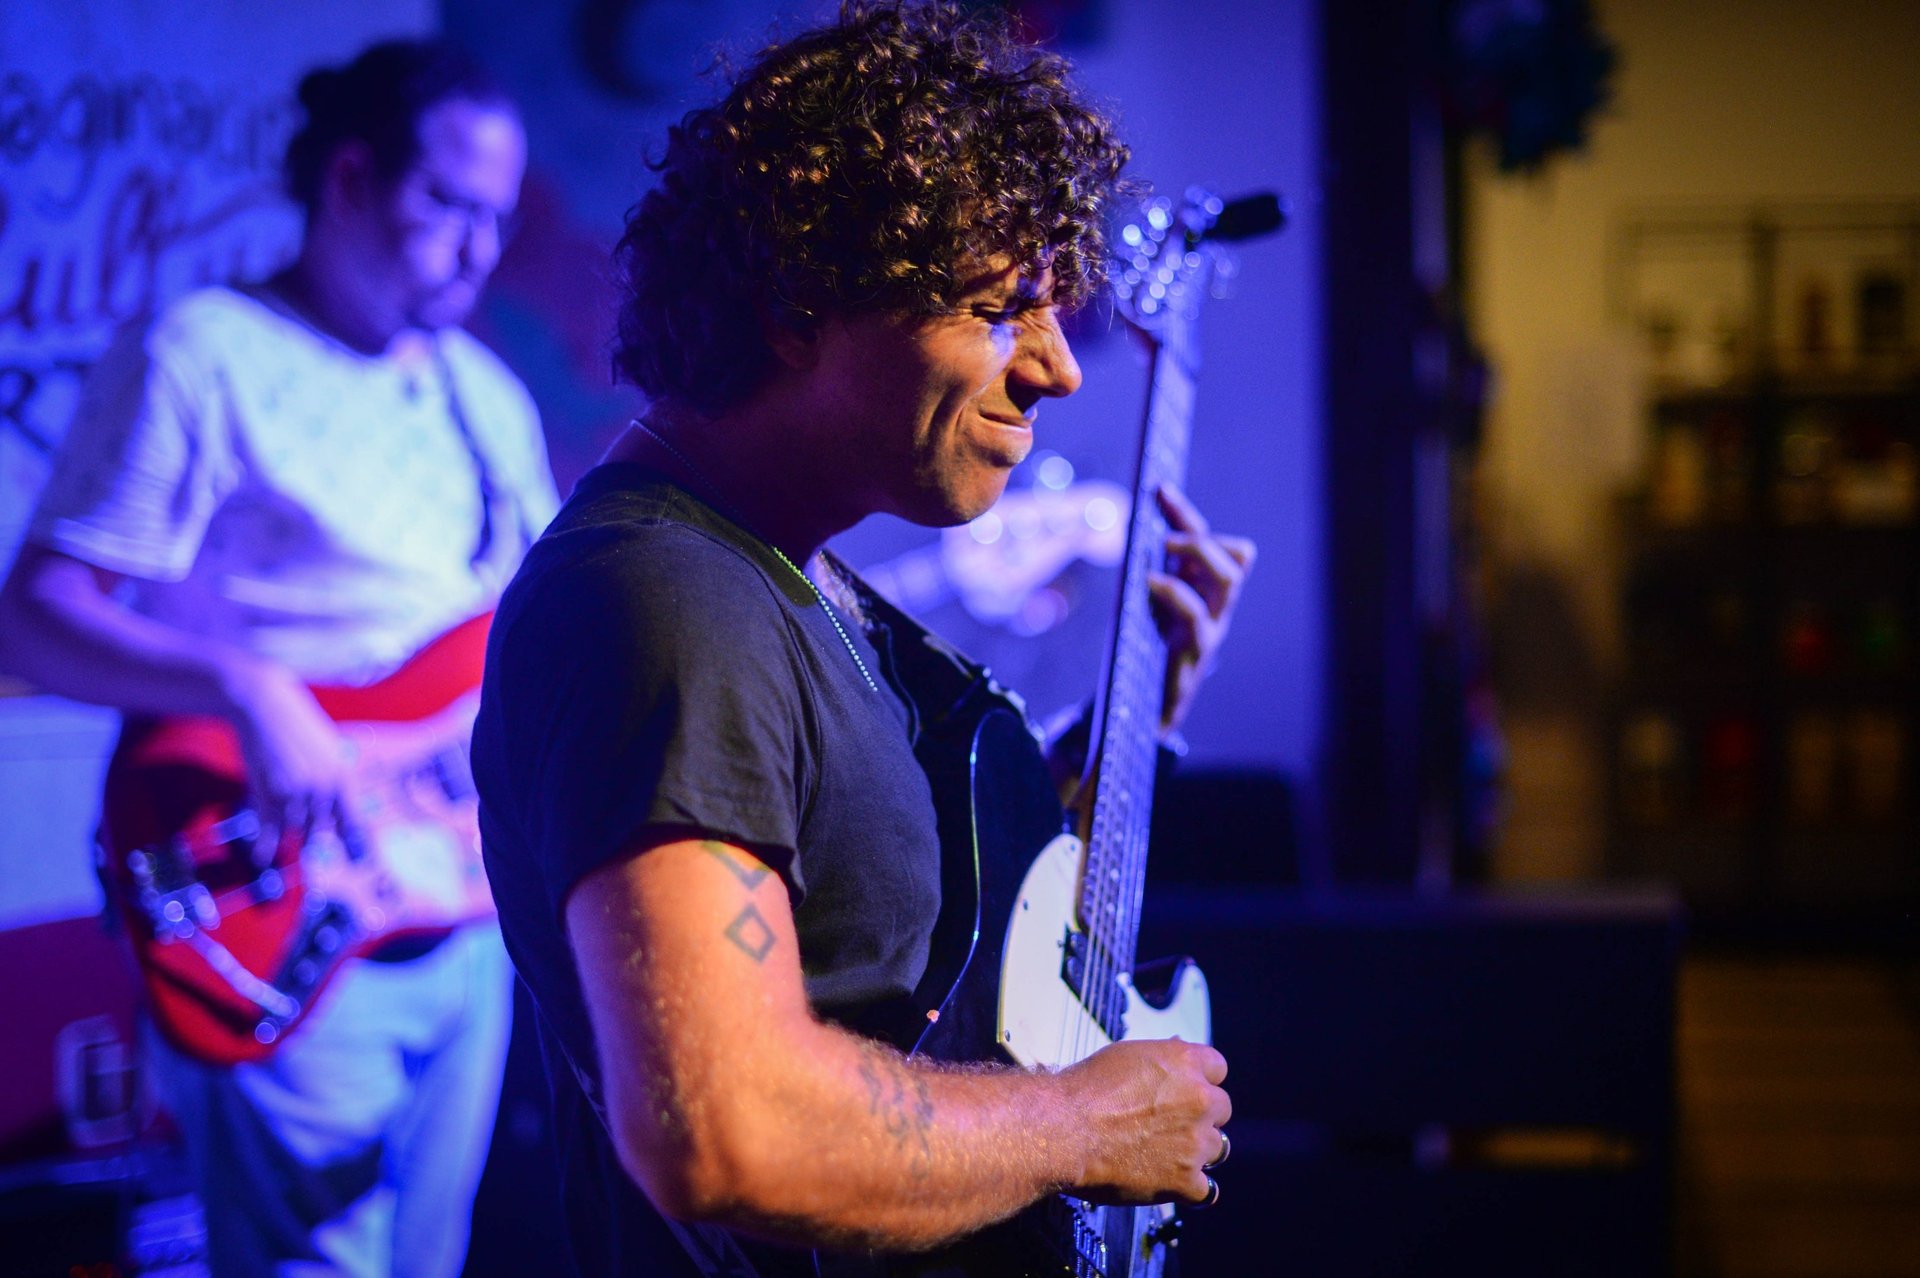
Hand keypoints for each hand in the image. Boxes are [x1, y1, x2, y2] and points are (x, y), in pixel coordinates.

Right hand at [220, 655, 350, 850]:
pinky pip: (269, 828)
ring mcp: (295, 792)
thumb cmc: (297, 725)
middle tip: (321, 866)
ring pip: (297, 832)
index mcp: (342, 777)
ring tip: (293, 861)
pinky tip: (263, 857)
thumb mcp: (327, 750)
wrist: (265, 705)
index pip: (355, 821)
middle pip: (323, 831)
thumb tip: (338, 807)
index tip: (363, 864)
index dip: (359, 846)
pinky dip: (266, 845)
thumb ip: (333, 779)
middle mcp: (323, 788)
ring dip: (293, 844)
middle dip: (319, 844)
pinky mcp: (269, 792)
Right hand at [1059, 1037, 1230, 1205]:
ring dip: (1197, 1151)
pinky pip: (1205, 1190)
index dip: (1202, 1080)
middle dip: (1201, 1116)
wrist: (1064, 1129)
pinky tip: (1173, 1182)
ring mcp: (1195, 1142)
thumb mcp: (1127, 1055)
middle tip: (1174, 1123)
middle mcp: (1198, 1100)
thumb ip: (1162, 1059)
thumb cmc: (1085, 1091)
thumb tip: (1176, 1054)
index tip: (1191, 1089)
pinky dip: (1190, 1189)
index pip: (1217, 1068)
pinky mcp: (1185, 1180)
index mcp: (1186, 1063)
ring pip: (1216, 1148)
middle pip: (1222, 1109)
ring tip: (1167, 1153)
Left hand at [1150, 484, 1255, 735]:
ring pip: (1230, 580)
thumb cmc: (1143, 655)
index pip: (1210, 543)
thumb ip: (1148, 574)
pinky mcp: (1196, 654)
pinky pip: (1197, 617)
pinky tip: (1149, 582)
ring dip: (1199, 554)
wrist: (1143, 714)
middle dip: (1199, 533)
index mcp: (1204, 593)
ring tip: (1162, 546)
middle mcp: (1216, 609)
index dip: (1185, 514)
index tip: (1158, 487)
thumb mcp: (1145, 608)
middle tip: (1162, 529)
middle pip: (1235, 557)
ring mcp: (1211, 631)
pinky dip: (1176, 592)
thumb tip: (1132, 529)